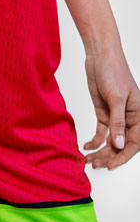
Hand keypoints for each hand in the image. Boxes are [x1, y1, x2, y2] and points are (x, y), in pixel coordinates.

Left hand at [82, 47, 139, 169]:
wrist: (100, 56)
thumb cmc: (114, 72)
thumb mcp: (116, 98)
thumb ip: (117, 122)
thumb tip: (120, 144)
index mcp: (139, 115)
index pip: (134, 142)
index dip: (124, 156)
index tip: (111, 165)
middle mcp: (129, 118)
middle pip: (121, 144)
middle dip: (109, 156)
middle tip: (95, 164)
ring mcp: (116, 116)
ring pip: (111, 140)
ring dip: (101, 151)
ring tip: (88, 160)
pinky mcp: (104, 113)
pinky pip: (101, 132)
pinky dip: (94, 141)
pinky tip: (86, 147)